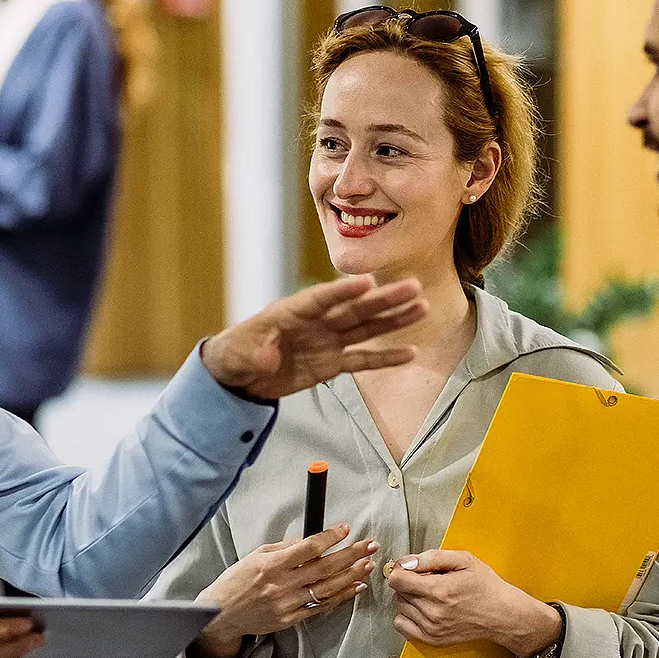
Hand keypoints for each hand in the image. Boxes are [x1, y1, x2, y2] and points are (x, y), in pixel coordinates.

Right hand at [193, 524, 376, 657]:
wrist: (221, 615)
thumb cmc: (236, 581)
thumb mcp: (256, 556)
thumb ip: (284, 548)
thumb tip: (309, 540)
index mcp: (273, 565)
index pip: (309, 547)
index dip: (331, 537)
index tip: (345, 529)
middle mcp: (282, 584)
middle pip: (325, 567)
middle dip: (351, 554)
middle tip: (369, 545)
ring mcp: (288, 604)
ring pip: (328, 589)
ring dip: (351, 575)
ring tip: (368, 564)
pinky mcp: (290, 619)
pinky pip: (321, 608)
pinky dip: (340, 597)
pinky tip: (355, 587)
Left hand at [201, 276, 426, 399]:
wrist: (238, 375)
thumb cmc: (236, 352)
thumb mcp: (239, 352)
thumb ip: (256, 352)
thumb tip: (267, 357)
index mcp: (293, 310)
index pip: (322, 298)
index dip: (342, 291)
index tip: (366, 283)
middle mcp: (317, 322)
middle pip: (355, 308)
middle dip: (383, 299)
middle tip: (412, 286)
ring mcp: (327, 342)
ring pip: (366, 329)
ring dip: (394, 319)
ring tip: (422, 307)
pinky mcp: (331, 364)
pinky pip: (362, 360)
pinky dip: (385, 358)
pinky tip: (409, 352)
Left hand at [386, 550, 560, 657]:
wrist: (500, 614)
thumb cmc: (484, 585)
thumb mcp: (464, 560)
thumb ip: (432, 557)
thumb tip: (406, 562)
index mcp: (440, 590)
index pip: (397, 580)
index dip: (400, 569)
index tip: (410, 568)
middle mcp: (433, 612)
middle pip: (397, 593)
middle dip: (406, 582)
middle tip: (424, 579)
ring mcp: (431, 628)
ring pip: (399, 607)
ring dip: (406, 598)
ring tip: (426, 593)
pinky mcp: (432, 639)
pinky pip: (401, 625)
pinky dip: (406, 615)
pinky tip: (421, 607)